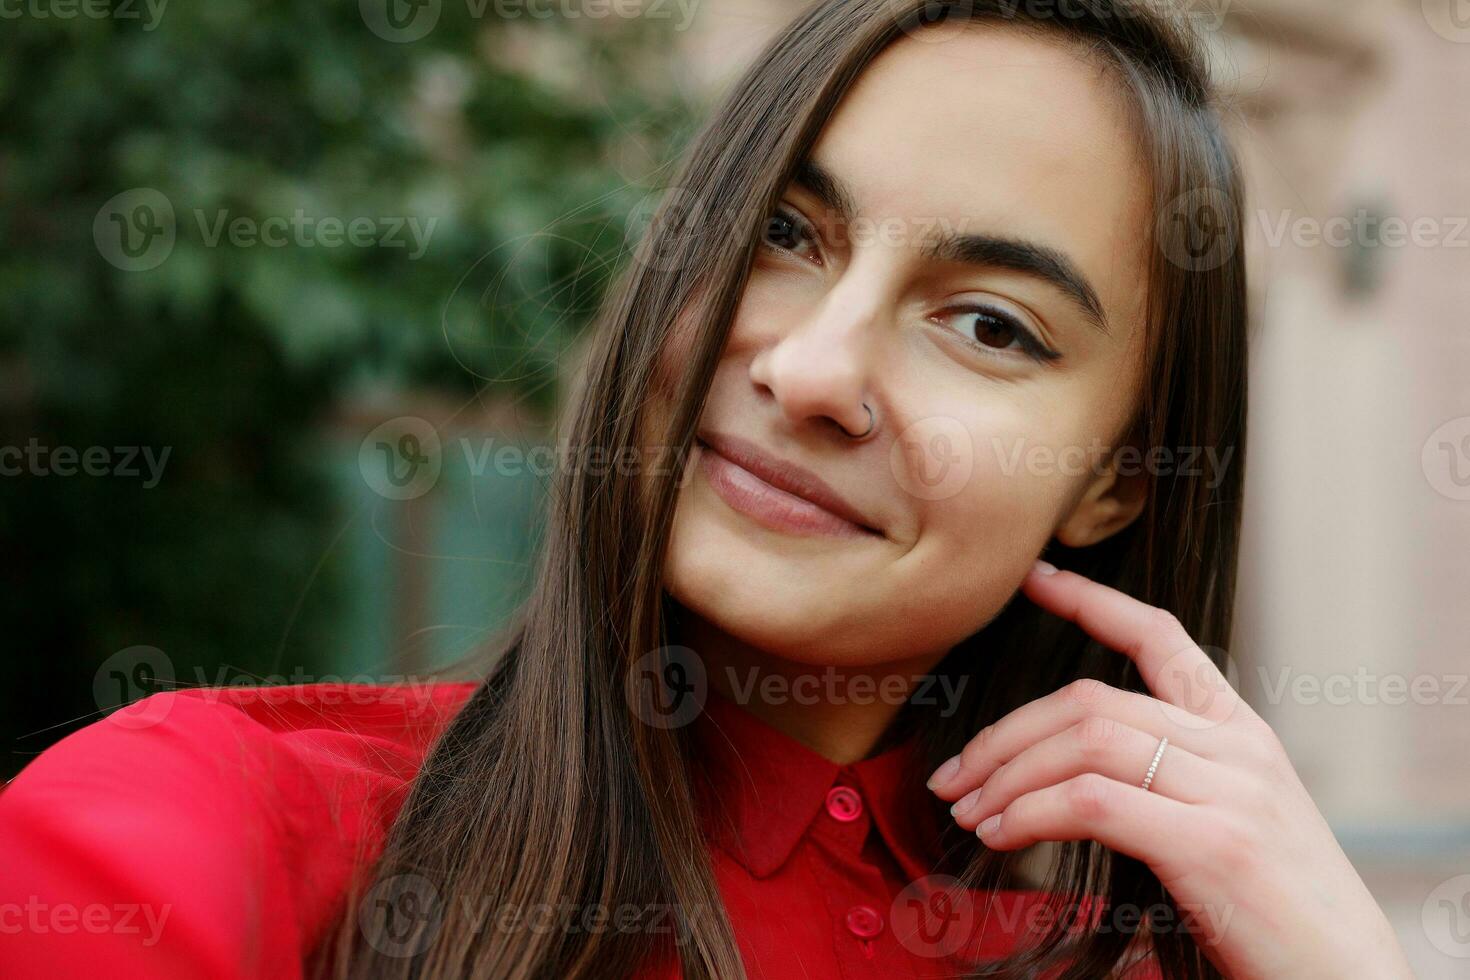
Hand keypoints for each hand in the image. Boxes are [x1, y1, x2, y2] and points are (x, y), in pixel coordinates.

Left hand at [926, 561, 1412, 979]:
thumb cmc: (1276, 912)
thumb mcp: (1229, 822)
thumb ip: (1169, 782)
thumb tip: (1063, 777)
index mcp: (1240, 734)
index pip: (1160, 637)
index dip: (1093, 601)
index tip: (1037, 579)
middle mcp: (1236, 748)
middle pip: (1090, 703)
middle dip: (1005, 735)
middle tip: (953, 778)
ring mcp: (1229, 791)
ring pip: (1084, 744)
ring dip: (1006, 777)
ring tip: (967, 812)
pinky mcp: (1215, 844)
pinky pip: (1093, 803)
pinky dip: (1031, 814)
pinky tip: (1001, 835)